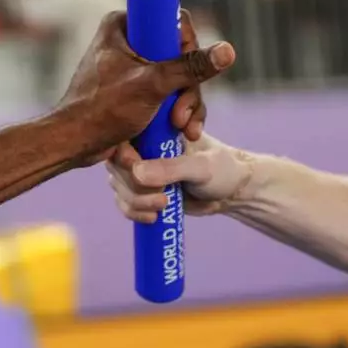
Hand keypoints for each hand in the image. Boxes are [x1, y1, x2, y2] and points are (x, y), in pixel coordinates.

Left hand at [55, 9, 234, 164]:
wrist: (73, 144)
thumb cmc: (104, 110)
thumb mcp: (153, 85)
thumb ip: (190, 67)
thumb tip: (227, 50)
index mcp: (122, 25)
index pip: (172, 21)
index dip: (188, 48)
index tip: (187, 74)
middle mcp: (126, 40)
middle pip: (178, 54)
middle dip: (188, 87)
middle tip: (182, 115)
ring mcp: (130, 67)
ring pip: (175, 77)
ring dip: (186, 103)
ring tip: (183, 129)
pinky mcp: (132, 90)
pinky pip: (164, 93)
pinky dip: (175, 110)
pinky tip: (183, 131)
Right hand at [107, 133, 255, 219]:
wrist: (230, 189)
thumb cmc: (221, 169)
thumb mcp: (201, 167)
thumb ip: (172, 168)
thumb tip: (137, 174)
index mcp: (156, 130)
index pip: (123, 137)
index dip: (122, 154)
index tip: (135, 168)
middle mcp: (142, 147)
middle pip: (116, 166)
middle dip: (134, 186)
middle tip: (162, 196)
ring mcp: (139, 170)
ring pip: (118, 186)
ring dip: (136, 202)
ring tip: (164, 205)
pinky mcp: (142, 192)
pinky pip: (125, 203)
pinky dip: (135, 213)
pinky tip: (153, 218)